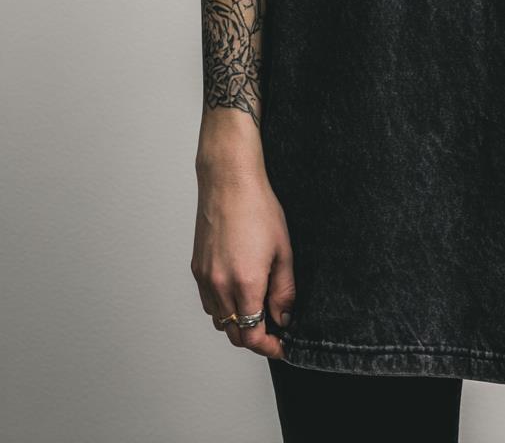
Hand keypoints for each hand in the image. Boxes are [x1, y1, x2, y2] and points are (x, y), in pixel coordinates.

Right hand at [191, 156, 295, 359]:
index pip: (252, 335)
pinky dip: (223, 308)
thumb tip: (284, 317)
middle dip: (255, 338)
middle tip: (274, 331)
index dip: (268, 347)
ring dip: (238, 323)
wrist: (229, 182)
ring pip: (219, 320)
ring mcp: (205, 278)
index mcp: (245, 283)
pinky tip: (238, 292)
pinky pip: (208, 302)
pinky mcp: (196, 269)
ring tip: (258, 309)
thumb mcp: (283, 250)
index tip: (281, 346)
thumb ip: (284, 290)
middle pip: (234, 334)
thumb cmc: (258, 209)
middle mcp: (220, 286)